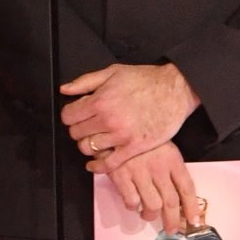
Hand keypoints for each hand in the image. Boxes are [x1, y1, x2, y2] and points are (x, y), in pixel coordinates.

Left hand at [60, 62, 199, 166]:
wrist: (175, 90)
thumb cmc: (146, 80)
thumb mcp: (113, 72)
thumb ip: (85, 81)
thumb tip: (64, 89)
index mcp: (100, 101)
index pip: (68, 116)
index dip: (70, 115)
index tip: (76, 115)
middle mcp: (107, 120)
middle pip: (76, 133)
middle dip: (78, 129)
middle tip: (87, 127)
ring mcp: (121, 136)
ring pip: (88, 149)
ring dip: (89, 145)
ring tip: (96, 139)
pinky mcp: (134, 148)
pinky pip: (108, 164)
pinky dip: (98, 167)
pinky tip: (95, 164)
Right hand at [100, 143, 204, 231]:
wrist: (115, 127)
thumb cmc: (140, 139)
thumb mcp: (162, 147)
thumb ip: (170, 169)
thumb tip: (177, 198)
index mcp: (172, 159)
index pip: (186, 188)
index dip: (191, 207)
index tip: (194, 221)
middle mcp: (158, 167)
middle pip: (171, 202)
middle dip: (173, 220)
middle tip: (172, 229)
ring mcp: (139, 172)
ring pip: (152, 205)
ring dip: (150, 215)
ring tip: (147, 215)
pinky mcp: (121, 176)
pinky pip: (131, 201)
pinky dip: (132, 207)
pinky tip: (132, 203)